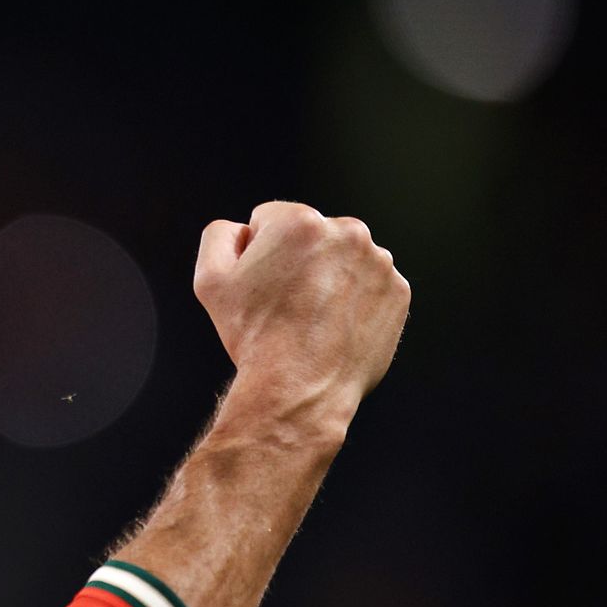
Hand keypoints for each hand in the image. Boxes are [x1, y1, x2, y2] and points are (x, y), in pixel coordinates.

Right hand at [193, 202, 410, 420]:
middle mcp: (347, 232)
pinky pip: (368, 285)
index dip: (255, 253)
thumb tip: (240, 229)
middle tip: (284, 303)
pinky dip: (353, 301)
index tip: (260, 284)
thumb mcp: (209, 280)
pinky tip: (333, 325)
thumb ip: (218, 235)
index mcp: (300, 221)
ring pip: (342, 260)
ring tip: (309, 318)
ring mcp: (379, 262)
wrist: (300, 387)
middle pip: (310, 236)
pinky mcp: (397, 292)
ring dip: (327, 278)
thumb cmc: (256, 336)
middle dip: (296, 261)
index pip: (268, 219)